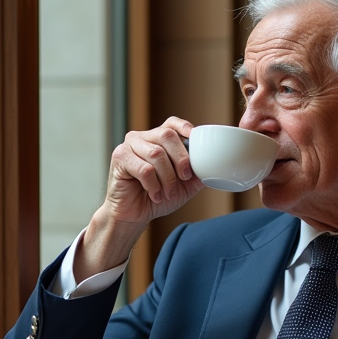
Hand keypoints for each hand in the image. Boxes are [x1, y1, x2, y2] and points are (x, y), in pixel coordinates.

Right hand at [76, 118, 205, 276]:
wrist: (134, 215)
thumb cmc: (156, 197)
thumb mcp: (184, 186)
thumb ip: (198, 173)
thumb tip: (218, 165)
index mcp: (157, 139)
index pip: (172, 123)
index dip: (184, 127)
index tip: (195, 138)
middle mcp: (142, 137)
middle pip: (167, 136)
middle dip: (181, 158)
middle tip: (184, 178)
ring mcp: (129, 146)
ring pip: (156, 154)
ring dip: (167, 178)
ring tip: (167, 192)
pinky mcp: (119, 158)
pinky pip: (144, 169)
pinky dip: (153, 185)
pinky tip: (154, 195)